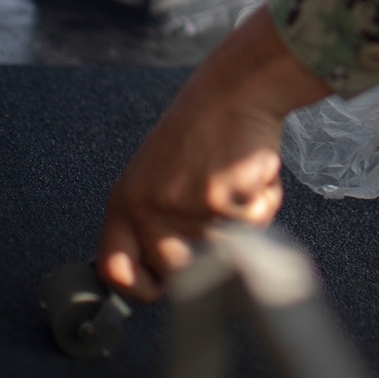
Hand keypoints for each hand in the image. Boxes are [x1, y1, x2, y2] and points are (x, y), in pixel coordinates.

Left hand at [97, 4, 329, 301]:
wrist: (235, 89)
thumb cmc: (203, 127)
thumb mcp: (158, 175)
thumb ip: (154, 222)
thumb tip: (162, 275)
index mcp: (126, 201)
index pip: (115, 269)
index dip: (139, 288)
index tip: (159, 286)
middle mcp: (148, 208)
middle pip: (178, 272)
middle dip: (208, 248)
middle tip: (218, 205)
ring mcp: (183, 208)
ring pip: (224, 250)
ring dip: (241, 221)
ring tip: (234, 179)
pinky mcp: (220, 203)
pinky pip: (252, 226)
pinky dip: (263, 202)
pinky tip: (253, 172)